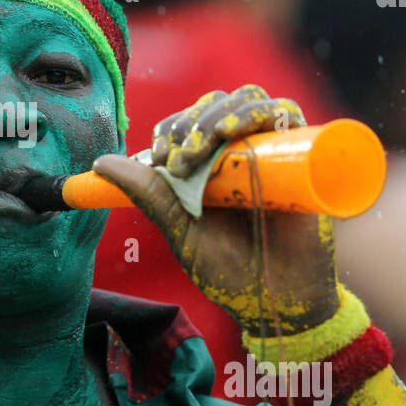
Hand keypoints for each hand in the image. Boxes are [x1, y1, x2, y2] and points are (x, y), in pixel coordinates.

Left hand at [92, 84, 338, 333]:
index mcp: (209, 164)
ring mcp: (273, 153)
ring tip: (209, 139)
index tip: (160, 156)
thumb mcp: (181, 231)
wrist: (276, 304)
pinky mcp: (304, 159)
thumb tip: (101, 162)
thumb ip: (148, 195)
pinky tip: (236, 131)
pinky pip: (289, 116)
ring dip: (223, 111)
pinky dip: (264, 111)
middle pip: (218, 103)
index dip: (172, 127)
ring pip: (252, 101)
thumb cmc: (228, 270)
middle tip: (181, 156)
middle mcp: (241, 152)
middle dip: (193, 120)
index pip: (190, 120)